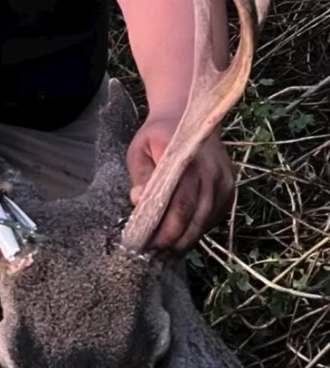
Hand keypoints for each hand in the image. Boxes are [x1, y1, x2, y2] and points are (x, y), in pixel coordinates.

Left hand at [126, 116, 234, 253]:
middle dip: (174, 238)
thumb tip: (138, 200)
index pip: (178, 201)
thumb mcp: (140, 148)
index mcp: (185, 158)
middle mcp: (209, 170)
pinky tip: (184, 238)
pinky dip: (200, 229)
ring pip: (207, 219)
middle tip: (155, 253)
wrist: (187, 115)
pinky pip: (216, 215)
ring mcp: (223, 179)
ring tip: (168, 252)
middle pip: (194, 215)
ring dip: (187, 239)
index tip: (148, 243)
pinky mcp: (230, 187)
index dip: (165, 227)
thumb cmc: (158, 135)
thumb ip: (140, 174)